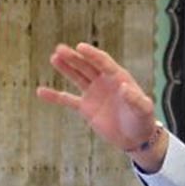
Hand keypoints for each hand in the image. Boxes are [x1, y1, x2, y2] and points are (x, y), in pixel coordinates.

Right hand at [38, 43, 159, 161]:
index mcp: (118, 78)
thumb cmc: (142, 121)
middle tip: (60, 49)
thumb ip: (135, 99)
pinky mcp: (85, 107)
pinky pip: (67, 100)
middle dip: (74, 58)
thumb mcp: (143, 109)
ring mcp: (93, 93)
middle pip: (87, 66)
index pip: (103, 62)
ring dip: (66, 68)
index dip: (92, 54)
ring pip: (77, 77)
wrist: (135, 138)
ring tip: (54, 57)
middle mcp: (104, 82)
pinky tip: (41, 91)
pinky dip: (55, 96)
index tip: (80, 47)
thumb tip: (125, 87)